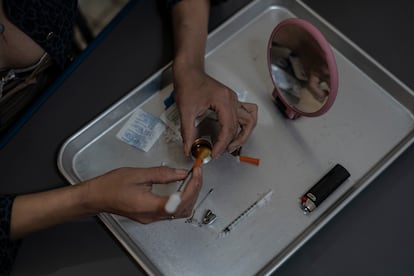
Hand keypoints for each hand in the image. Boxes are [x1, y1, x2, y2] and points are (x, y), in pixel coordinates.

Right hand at [85, 166, 201, 222]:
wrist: (96, 197)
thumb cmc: (111, 186)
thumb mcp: (138, 174)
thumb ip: (162, 174)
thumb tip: (181, 173)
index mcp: (148, 206)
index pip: (179, 201)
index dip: (192, 187)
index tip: (196, 173)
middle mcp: (152, 216)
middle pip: (183, 209)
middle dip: (195, 190)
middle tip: (197, 174)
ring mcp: (151, 218)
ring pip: (179, 212)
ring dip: (189, 196)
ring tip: (192, 179)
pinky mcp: (150, 216)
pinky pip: (172, 212)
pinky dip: (181, 200)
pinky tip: (182, 188)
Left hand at [173, 67, 257, 156]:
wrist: (188, 71)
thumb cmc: (188, 83)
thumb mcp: (185, 110)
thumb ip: (188, 132)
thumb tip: (188, 148)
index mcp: (223, 101)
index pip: (228, 128)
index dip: (222, 144)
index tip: (214, 153)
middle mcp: (232, 99)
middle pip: (239, 126)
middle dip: (230, 142)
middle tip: (219, 152)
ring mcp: (233, 99)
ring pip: (248, 121)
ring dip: (243, 135)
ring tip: (232, 145)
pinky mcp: (231, 100)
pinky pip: (247, 113)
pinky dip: (245, 125)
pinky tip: (237, 132)